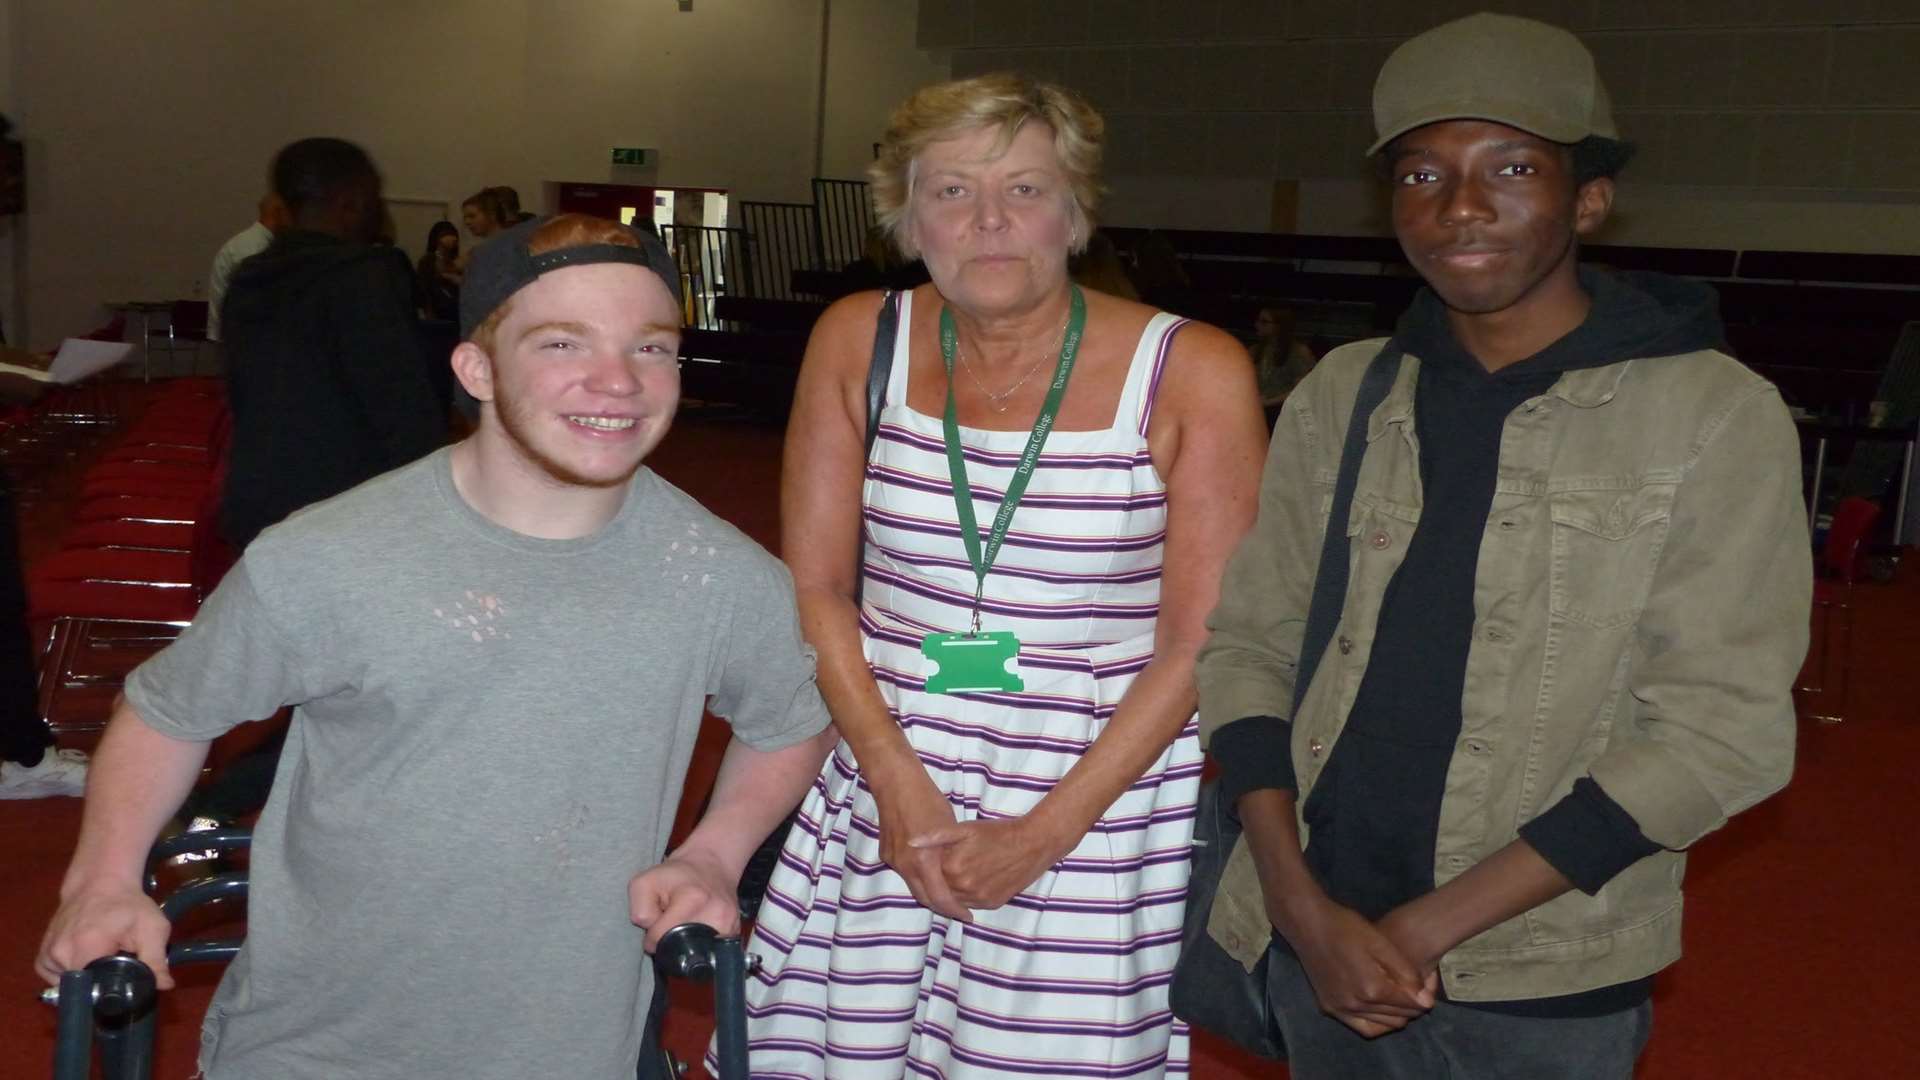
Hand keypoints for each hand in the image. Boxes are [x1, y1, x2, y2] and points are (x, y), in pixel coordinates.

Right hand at [36, 886, 173, 988]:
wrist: (99, 883)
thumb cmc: (129, 904)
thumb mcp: (152, 927)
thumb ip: (156, 958)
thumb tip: (164, 986)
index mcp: (86, 947)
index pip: (94, 989)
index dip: (112, 994)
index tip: (124, 990)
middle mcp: (60, 953)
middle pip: (83, 988)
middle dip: (101, 986)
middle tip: (118, 970)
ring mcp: (47, 956)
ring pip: (70, 985)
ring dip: (87, 979)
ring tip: (103, 959)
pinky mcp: (41, 958)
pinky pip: (56, 979)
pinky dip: (72, 975)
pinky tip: (86, 959)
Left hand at [629, 848, 738, 951]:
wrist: (712, 864)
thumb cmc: (676, 874)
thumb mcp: (645, 882)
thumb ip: (640, 910)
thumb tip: (652, 937)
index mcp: (692, 899)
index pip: (661, 938)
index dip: (652, 935)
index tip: (657, 922)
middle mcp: (716, 914)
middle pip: (679, 950)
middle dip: (670, 941)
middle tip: (672, 921)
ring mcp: (729, 925)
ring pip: (695, 953)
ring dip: (685, 944)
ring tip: (685, 924)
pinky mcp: (735, 932)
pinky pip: (711, 951)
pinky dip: (700, 944)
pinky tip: (699, 926)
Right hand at [868, 766, 970, 921]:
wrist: (895, 782)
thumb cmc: (928, 800)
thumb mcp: (949, 829)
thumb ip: (951, 857)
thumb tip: (961, 877)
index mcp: (923, 860)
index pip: (939, 898)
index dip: (954, 911)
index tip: (967, 916)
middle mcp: (905, 865)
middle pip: (924, 898)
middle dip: (942, 907)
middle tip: (960, 911)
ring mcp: (893, 860)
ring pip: (913, 886)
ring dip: (930, 892)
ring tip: (948, 895)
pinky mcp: (886, 853)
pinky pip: (904, 873)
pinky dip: (918, 878)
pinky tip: (930, 874)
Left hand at [910, 814, 1071, 911]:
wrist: (1033, 844)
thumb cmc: (998, 833)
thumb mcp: (966, 829)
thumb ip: (936, 837)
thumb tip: (911, 843)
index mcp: (952, 867)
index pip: (929, 872)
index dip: (934, 862)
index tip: (940, 854)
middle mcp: (963, 887)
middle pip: (941, 887)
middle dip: (942, 877)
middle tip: (954, 862)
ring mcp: (978, 899)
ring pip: (955, 898)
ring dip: (953, 888)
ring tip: (965, 869)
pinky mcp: (991, 904)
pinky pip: (971, 903)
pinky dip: (968, 894)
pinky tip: (974, 879)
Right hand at [1284, 898, 1435, 1037]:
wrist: (1308, 924)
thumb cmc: (1346, 927)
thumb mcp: (1381, 943)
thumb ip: (1406, 973)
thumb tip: (1427, 1001)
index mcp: (1371, 988)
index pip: (1409, 1005)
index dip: (1423, 998)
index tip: (1428, 986)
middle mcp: (1355, 1005)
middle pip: (1397, 1018)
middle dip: (1412, 1008)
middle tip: (1417, 992)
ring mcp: (1339, 1009)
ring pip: (1380, 1026)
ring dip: (1396, 1016)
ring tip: (1401, 999)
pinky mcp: (1329, 1008)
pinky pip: (1361, 1027)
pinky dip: (1376, 1023)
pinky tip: (1381, 1010)